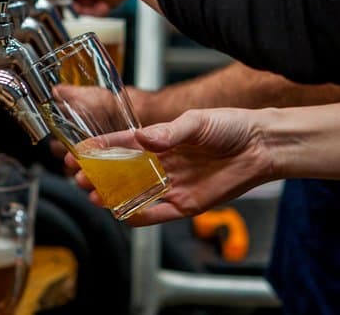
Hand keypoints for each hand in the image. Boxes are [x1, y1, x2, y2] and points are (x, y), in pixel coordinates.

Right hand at [65, 108, 274, 225]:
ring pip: (134, 194)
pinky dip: (138, 216)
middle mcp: (163, 163)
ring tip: (92, 195)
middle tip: (78, 177)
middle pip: (122, 172)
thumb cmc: (231, 126)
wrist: (261, 145)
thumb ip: (169, 132)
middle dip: (98, 175)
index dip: (99, 149)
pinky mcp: (187, 204)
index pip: (122, 145)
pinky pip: (158, 214)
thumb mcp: (197, 122)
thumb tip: (143, 140)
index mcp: (160, 140)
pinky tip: (120, 214)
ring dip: (112, 196)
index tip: (78, 151)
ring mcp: (173, 185)